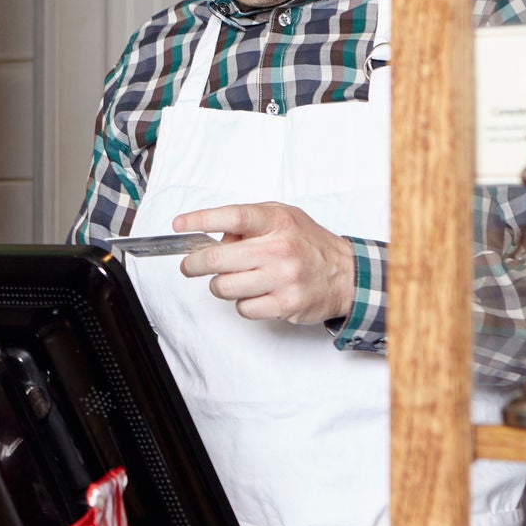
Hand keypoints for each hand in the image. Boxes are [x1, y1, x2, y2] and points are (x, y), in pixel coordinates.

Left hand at [176, 203, 355, 324]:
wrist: (346, 274)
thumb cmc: (308, 244)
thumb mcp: (282, 218)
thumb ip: (248, 222)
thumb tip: (211, 238)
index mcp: (276, 221)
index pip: (232, 217)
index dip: (200, 221)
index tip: (179, 225)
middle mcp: (279, 248)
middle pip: (217, 258)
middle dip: (194, 264)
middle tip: (189, 266)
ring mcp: (283, 278)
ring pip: (224, 287)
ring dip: (221, 285)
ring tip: (235, 279)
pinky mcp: (285, 304)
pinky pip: (242, 308)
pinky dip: (242, 303)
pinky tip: (256, 294)